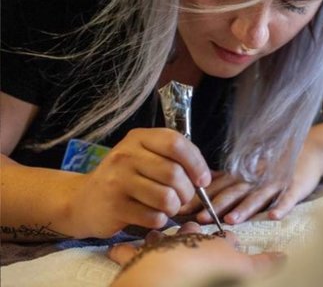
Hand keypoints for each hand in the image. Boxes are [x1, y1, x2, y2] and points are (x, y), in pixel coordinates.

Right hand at [67, 128, 210, 237]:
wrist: (83, 200)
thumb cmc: (124, 178)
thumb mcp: (144, 156)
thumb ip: (173, 158)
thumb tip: (204, 177)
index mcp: (138, 138)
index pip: (176, 143)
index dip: (196, 163)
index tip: (203, 179)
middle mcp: (126, 155)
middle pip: (174, 173)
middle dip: (187, 191)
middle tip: (183, 198)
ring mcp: (117, 181)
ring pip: (166, 197)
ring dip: (174, 207)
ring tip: (168, 207)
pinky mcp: (114, 207)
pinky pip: (153, 217)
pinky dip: (160, 220)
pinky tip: (152, 215)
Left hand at [108, 222, 283, 286]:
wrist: (174, 274)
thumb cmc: (210, 272)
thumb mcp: (243, 269)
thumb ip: (262, 264)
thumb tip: (283, 258)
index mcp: (214, 243)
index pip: (222, 236)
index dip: (224, 238)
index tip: (225, 236)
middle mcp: (189, 239)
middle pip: (191, 230)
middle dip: (190, 231)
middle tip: (189, 232)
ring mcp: (165, 246)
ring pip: (161, 237)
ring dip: (157, 239)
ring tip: (153, 238)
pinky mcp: (140, 256)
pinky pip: (129, 251)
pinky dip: (123, 251)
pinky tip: (116, 249)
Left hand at [194, 145, 322, 223]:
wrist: (309, 151)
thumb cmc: (275, 165)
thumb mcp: (249, 170)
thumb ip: (227, 179)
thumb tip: (197, 185)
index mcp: (243, 176)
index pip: (219, 187)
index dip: (201, 198)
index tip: (183, 208)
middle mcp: (256, 179)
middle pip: (234, 192)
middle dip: (217, 205)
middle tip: (200, 218)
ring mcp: (276, 182)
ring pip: (258, 196)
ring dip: (244, 208)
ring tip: (231, 220)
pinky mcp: (295, 186)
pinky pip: (288, 197)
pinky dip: (281, 206)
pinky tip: (274, 216)